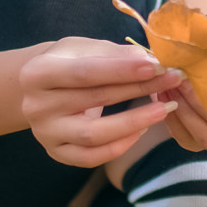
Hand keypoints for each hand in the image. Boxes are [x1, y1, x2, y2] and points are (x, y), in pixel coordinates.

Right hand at [20, 38, 182, 165]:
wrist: (41, 87)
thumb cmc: (69, 62)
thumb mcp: (85, 48)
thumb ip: (116, 54)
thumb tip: (152, 61)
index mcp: (37, 72)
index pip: (85, 72)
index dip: (122, 70)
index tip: (156, 66)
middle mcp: (35, 105)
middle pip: (94, 100)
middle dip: (137, 89)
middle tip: (171, 80)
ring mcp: (44, 133)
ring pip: (93, 135)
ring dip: (134, 122)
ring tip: (164, 108)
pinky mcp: (56, 152)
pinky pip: (91, 157)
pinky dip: (120, 145)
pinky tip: (142, 129)